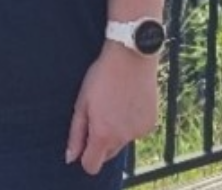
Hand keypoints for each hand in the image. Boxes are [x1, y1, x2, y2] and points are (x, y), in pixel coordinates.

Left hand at [65, 45, 159, 175]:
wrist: (132, 56)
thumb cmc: (102, 76)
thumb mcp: (82, 103)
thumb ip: (76, 133)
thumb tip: (71, 157)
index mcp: (103, 134)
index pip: (91, 165)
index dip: (85, 156)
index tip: (84, 141)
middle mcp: (123, 138)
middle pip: (107, 154)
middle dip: (101, 142)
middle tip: (99, 114)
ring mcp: (139, 132)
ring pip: (122, 142)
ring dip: (117, 132)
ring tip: (116, 104)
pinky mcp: (151, 124)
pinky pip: (136, 132)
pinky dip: (131, 123)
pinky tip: (129, 102)